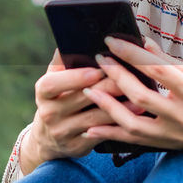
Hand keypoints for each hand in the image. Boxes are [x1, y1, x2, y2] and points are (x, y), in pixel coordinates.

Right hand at [20, 50, 144, 173]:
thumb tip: (78, 35)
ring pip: (95, 118)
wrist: (48, 138)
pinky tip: (135, 115)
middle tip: (128, 77)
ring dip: (119, 106)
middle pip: (80, 99)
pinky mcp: (77, 147)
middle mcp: (50, 113)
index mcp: (43, 92)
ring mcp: (63, 132)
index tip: (96, 70)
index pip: (53, 84)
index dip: (74, 77)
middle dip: (106, 87)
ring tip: (138, 95)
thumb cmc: (58, 98)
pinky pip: (102, 134)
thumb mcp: (54, 79)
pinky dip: (120, 124)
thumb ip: (64, 60)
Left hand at [81, 36, 182, 151]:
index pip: (157, 70)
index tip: (112, 42)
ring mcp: (176, 135)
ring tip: (89, 90)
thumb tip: (142, 43)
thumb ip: (169, 62)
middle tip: (99, 60)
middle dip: (116, 76)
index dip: (131, 54)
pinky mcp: (169, 145)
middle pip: (141, 97)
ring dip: (107, 107)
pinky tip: (92, 127)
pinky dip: (112, 134)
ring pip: (133, 124)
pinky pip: (135, 142)